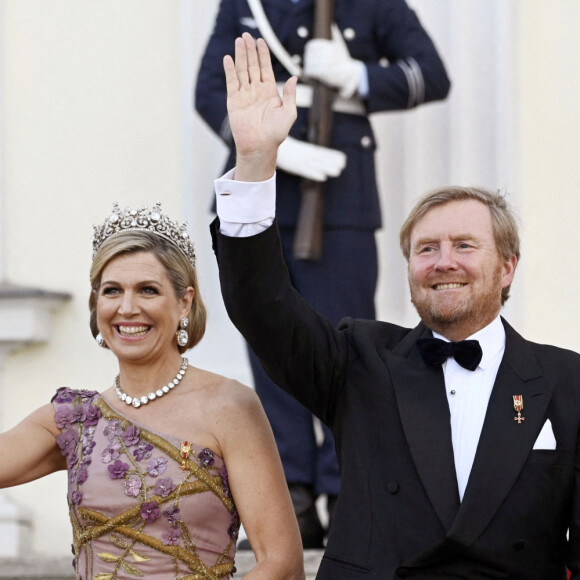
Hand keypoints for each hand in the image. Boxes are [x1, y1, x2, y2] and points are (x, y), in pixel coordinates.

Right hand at [223, 33, 296, 181]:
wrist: (260, 146)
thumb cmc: (276, 134)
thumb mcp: (289, 113)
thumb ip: (290, 95)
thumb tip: (293, 78)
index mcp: (269, 92)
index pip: (265, 68)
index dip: (263, 54)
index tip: (260, 41)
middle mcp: (256, 91)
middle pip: (253, 65)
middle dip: (250, 50)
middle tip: (247, 35)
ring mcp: (244, 95)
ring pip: (242, 70)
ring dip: (240, 56)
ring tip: (239, 41)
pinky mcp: (234, 101)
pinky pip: (231, 82)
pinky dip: (229, 70)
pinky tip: (228, 58)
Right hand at [277, 136, 345, 180]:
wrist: (274, 145)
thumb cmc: (289, 150)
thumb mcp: (302, 150)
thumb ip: (311, 153)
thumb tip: (320, 157)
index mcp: (309, 150)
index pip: (324, 153)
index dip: (334, 156)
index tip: (343, 159)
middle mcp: (308, 155)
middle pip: (323, 159)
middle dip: (333, 162)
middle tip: (343, 166)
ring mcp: (302, 161)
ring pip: (317, 164)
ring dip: (328, 168)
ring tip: (337, 172)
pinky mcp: (296, 167)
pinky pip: (307, 171)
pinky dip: (315, 174)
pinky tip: (323, 177)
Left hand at [303, 24, 363, 98]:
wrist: (348, 75)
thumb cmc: (343, 59)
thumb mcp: (340, 45)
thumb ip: (335, 34)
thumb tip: (332, 24)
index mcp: (330, 47)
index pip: (313, 45)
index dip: (309, 47)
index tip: (309, 50)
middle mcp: (328, 55)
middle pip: (310, 54)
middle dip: (308, 56)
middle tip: (309, 59)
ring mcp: (325, 65)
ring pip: (309, 63)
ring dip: (308, 65)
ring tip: (310, 66)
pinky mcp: (323, 74)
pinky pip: (310, 72)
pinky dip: (308, 73)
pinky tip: (309, 73)